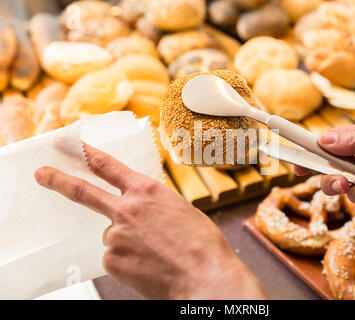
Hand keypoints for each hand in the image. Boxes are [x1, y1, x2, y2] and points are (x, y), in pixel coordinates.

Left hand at [35, 144, 266, 299]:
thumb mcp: (180, 210)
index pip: (108, 166)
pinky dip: (127, 261)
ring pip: (112, 234)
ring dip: (126, 241)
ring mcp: (116, 235)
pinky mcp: (112, 261)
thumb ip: (153, 205)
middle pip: (83, 192)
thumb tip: (141, 214)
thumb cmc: (201, 244)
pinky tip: (147, 266)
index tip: (70, 146)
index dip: (86, 153)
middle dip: (58, 181)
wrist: (204, 276)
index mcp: (147, 191)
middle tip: (43, 174)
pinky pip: (114, 257)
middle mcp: (126, 209)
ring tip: (152, 253)